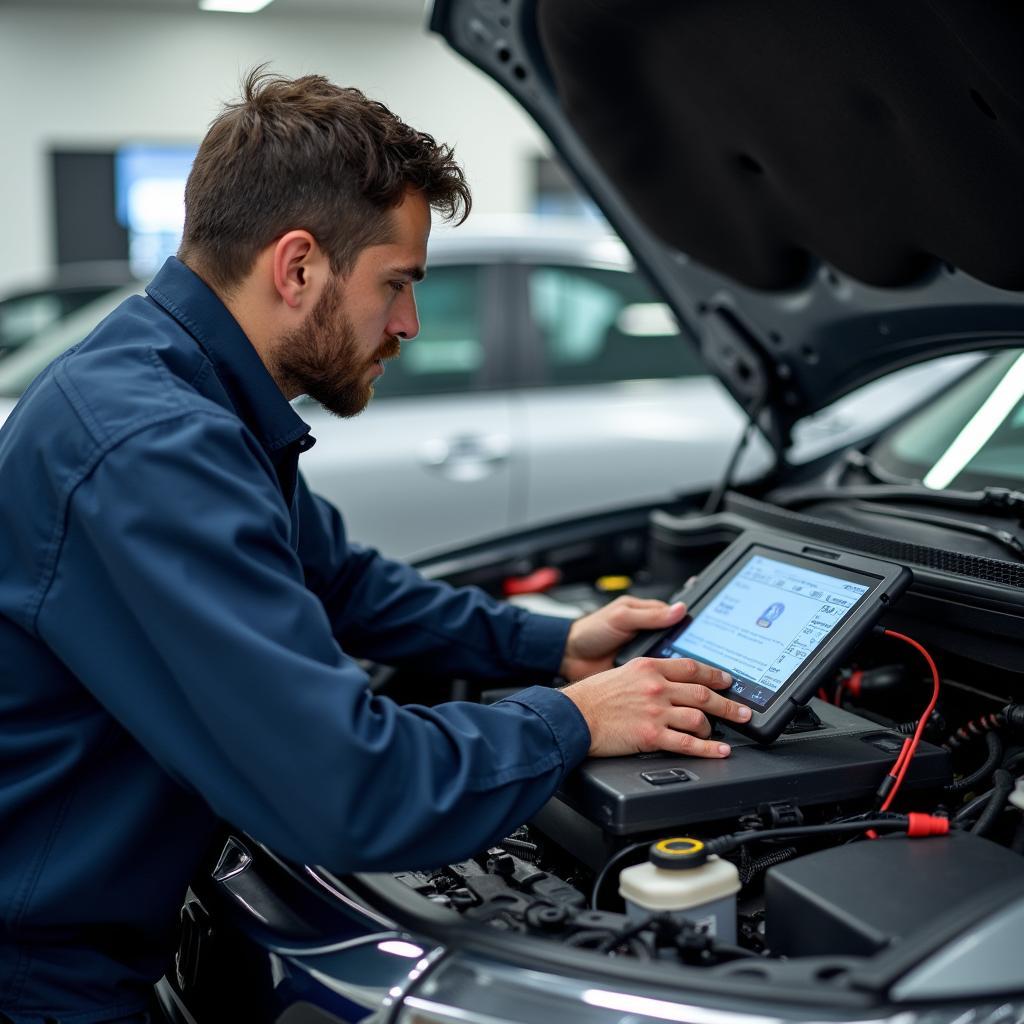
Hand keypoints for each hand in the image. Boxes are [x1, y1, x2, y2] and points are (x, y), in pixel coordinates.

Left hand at [559, 596, 687, 680]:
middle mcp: (650, 634)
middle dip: (687, 654)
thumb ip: (650, 616)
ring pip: (671, 663)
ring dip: (676, 671)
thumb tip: (680, 609)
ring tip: (688, 677)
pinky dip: (663, 682)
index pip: (678, 619)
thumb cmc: (591, 631)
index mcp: (647, 614)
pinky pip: (658, 678)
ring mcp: (646, 656)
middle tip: (699, 664)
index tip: (705, 640)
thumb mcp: (621, 617)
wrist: (569, 656)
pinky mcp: (640, 674)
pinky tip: (669, 687)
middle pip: (679, 644)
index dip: (691, 629)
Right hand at [561, 656, 750, 757]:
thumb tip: (668, 681)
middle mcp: (656, 687)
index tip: (726, 681)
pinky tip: (719, 750)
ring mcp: (655, 711)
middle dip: (728, 703)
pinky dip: (709, 748)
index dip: (714, 675)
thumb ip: (648, 674)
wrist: (573, 715)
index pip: (691, 667)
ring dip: (716, 726)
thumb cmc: (592, 697)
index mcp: (649, 668)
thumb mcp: (622, 672)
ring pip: (699, 717)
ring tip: (723, 733)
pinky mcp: (652, 735)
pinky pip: (688, 743)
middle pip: (702, 693)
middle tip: (743, 710)